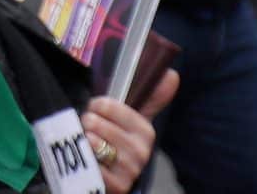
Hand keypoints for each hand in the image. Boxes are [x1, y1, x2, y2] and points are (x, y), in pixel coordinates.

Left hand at [83, 72, 175, 193]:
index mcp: (146, 131)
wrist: (113, 178)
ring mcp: (129, 170)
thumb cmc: (120, 143)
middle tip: (91, 129)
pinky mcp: (117, 186)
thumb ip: (150, 98)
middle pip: (96, 123)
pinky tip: (89, 161)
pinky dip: (84, 160)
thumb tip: (173, 73)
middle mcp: (141, 152)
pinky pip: (90, 165)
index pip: (110, 106)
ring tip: (88, 144)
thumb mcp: (134, 119)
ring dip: (83, 140)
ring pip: (91, 142)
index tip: (97, 109)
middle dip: (87, 123)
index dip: (97, 105)